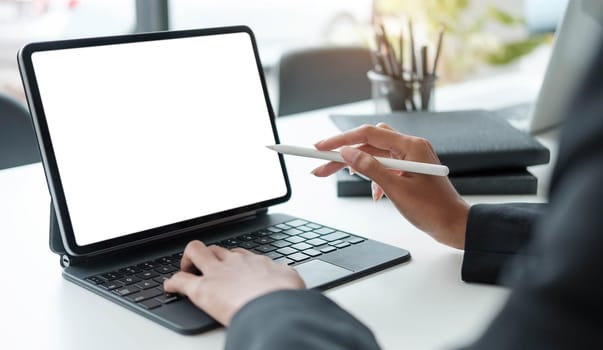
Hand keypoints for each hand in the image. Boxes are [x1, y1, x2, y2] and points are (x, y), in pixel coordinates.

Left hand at [164, 241, 304, 324]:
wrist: (276, 306)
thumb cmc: (287, 297)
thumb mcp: (292, 281)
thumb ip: (286, 277)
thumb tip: (288, 278)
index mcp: (256, 261)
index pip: (239, 254)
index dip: (231, 260)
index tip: (229, 266)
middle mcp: (235, 262)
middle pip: (216, 247)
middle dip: (207, 254)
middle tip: (205, 267)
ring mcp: (217, 273)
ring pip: (195, 251)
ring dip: (188, 260)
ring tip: (186, 270)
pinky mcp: (203, 289)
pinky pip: (181, 281)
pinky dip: (172, 283)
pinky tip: (169, 287)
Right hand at [312, 123, 468, 248]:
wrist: (454, 226)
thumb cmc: (434, 210)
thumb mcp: (396, 189)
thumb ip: (370, 168)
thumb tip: (348, 153)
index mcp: (411, 146)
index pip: (368, 134)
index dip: (341, 140)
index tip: (321, 148)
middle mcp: (411, 147)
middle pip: (368, 143)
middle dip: (344, 155)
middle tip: (321, 166)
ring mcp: (411, 158)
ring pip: (374, 154)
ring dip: (358, 166)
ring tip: (342, 177)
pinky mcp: (410, 169)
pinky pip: (384, 166)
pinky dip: (374, 176)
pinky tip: (374, 193)